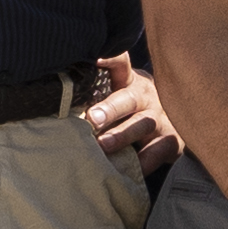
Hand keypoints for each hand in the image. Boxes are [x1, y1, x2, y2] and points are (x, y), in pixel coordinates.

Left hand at [78, 55, 179, 177]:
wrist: (171, 125)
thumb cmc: (131, 110)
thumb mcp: (118, 95)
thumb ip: (97, 93)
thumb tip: (56, 98)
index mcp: (129, 82)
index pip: (120, 64)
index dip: (110, 59)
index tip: (95, 59)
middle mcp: (145, 97)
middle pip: (129, 99)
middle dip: (110, 109)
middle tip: (92, 118)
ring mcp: (160, 118)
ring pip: (143, 124)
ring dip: (122, 135)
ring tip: (103, 144)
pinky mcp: (171, 141)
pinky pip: (156, 152)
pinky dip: (142, 162)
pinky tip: (126, 169)